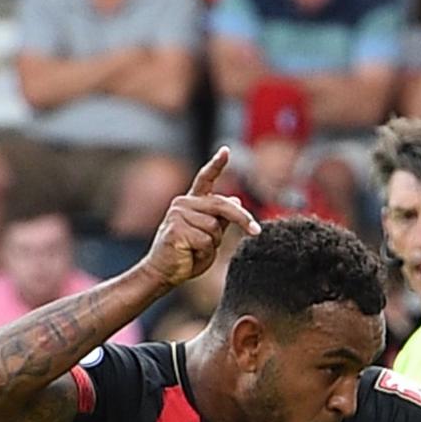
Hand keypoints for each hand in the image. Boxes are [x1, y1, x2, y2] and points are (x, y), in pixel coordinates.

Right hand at [140, 150, 259, 288]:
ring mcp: (178, 214)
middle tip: (256, 231)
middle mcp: (183, 203)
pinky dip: (205, 252)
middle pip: (223, 205)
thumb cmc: (187, 254)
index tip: (226, 150)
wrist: (164, 271)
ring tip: (197, 248)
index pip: (206, 179)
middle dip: (242, 219)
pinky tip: (190, 253)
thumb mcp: (210, 235)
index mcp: (192, 202)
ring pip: (215, 227)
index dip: (217, 164)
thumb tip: (236, 199)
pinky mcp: (176, 228)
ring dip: (214, 244)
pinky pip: (206, 240)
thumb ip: (221, 218)